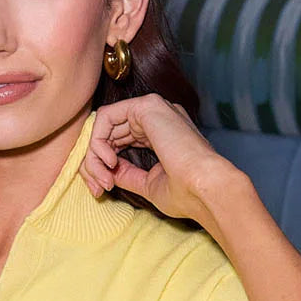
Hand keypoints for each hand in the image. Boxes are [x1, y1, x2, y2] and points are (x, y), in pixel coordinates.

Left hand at [79, 94, 251, 233]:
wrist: (206, 189)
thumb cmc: (186, 193)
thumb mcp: (148, 184)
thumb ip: (127, 174)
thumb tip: (106, 170)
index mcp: (161, 133)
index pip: (118, 141)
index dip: (101, 166)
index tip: (101, 190)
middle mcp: (157, 118)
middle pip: (107, 133)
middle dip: (93, 163)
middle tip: (97, 189)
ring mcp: (153, 109)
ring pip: (103, 125)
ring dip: (94, 155)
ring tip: (104, 179)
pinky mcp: (147, 106)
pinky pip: (106, 116)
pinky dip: (98, 141)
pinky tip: (110, 161)